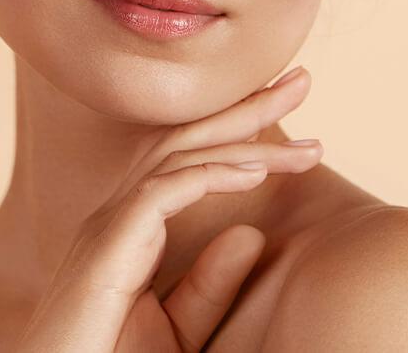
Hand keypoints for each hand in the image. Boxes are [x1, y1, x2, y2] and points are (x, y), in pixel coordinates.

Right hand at [14, 66, 321, 352]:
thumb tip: (251, 233)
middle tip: (301, 80)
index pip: (188, 159)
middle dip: (246, 107)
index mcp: (130, 228)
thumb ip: (210, 285)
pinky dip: (211, 176)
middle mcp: (116, 215)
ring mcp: (107, 227)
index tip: (296, 120)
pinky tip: (255, 171)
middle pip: (187, 140)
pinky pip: (163, 194)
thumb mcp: (177, 331)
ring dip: (245, 137)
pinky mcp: (106, 249)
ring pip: (181, 157)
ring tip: (302, 129)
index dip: (240, 132)